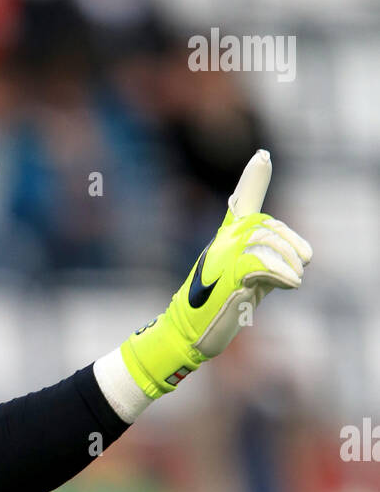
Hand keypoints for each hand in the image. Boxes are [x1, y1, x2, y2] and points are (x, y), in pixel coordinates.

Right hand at [120, 149, 311, 399]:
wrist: (186, 334)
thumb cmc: (215, 311)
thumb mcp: (244, 281)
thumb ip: (265, 261)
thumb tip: (298, 256)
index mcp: (226, 241)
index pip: (241, 203)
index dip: (252, 180)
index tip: (262, 157)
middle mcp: (223, 243)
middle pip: (266, 226)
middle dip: (292, 242)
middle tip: (304, 262)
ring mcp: (224, 258)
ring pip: (266, 241)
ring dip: (290, 260)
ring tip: (295, 277)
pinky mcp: (229, 276)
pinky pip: (263, 263)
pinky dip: (283, 273)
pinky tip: (291, 283)